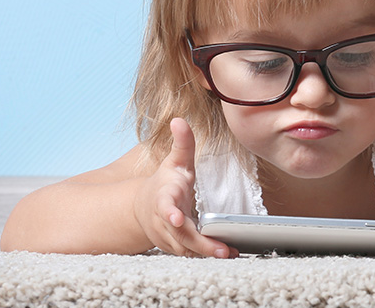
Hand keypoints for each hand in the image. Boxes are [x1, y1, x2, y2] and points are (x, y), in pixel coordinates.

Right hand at [133, 118, 234, 257]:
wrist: (144, 208)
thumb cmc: (165, 182)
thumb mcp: (175, 161)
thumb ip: (182, 142)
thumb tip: (179, 120)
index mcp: (164, 197)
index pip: (164, 205)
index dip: (169, 212)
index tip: (175, 217)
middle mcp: (163, 220)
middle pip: (180, 234)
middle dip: (200, 243)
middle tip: (221, 249)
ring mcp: (168, 236)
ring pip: (186, 249)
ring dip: (206, 253)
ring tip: (229, 253)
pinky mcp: (175, 246)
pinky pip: (190, 254)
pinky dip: (206, 255)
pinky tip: (226, 254)